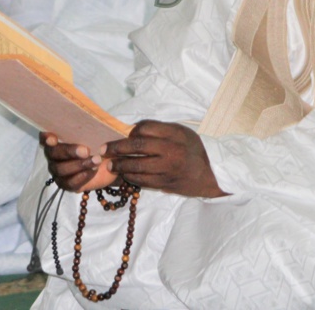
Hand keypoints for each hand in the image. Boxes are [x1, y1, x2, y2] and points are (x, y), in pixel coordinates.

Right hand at [41, 132, 118, 192]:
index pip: (45, 137)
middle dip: (69, 151)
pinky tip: (93, 171)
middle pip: (53, 153)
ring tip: (96, 161)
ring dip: (79, 165)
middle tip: (86, 151)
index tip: (53, 138)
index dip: (46, 138)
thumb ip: (92, 128)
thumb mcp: (97, 134)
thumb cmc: (98, 143)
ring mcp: (57, 170)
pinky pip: (69, 183)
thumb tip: (98, 122)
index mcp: (57, 139)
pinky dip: (82, 177)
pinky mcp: (65, 184)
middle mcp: (53, 155)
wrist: (109, 163)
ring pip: (61, 169)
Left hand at [101, 120, 226, 197]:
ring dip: (120, 166)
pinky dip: (130, 177)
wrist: (211, 174)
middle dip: (117, 149)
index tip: (123, 135)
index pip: (144, 130)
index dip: (130, 132)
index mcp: (174, 135)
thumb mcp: (181, 132)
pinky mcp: (165, 184)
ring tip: (110, 165)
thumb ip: (159, 129)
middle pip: (137, 148)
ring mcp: (167, 170)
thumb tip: (133, 130)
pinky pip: (142, 181)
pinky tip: (124, 175)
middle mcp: (170, 152)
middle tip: (103, 150)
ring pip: (137, 167)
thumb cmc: (193, 149)